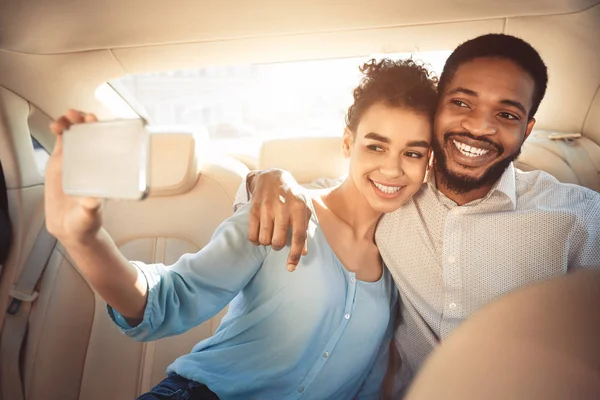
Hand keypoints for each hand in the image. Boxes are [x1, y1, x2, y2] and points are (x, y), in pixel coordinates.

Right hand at [46, 110, 102, 243]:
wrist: (70, 228)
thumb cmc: (87, 221)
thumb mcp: (91, 214)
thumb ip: (92, 207)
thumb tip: (93, 200)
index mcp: (104, 170)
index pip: (107, 144)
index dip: (103, 130)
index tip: (97, 123)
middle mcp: (92, 162)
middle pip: (91, 134)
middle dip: (86, 120)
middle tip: (80, 116)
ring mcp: (76, 160)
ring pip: (75, 134)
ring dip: (71, 122)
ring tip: (66, 119)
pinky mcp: (61, 163)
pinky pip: (62, 141)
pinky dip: (60, 130)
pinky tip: (56, 126)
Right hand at [248, 169, 309, 270]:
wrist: (273, 177)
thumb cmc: (292, 196)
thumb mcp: (304, 209)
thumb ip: (304, 230)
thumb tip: (303, 252)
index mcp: (299, 208)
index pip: (298, 236)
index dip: (294, 255)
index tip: (290, 267)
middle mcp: (283, 208)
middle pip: (278, 241)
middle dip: (278, 246)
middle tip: (279, 239)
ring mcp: (267, 208)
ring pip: (265, 240)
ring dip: (267, 242)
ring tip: (270, 233)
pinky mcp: (254, 209)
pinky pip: (252, 235)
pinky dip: (256, 240)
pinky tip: (260, 233)